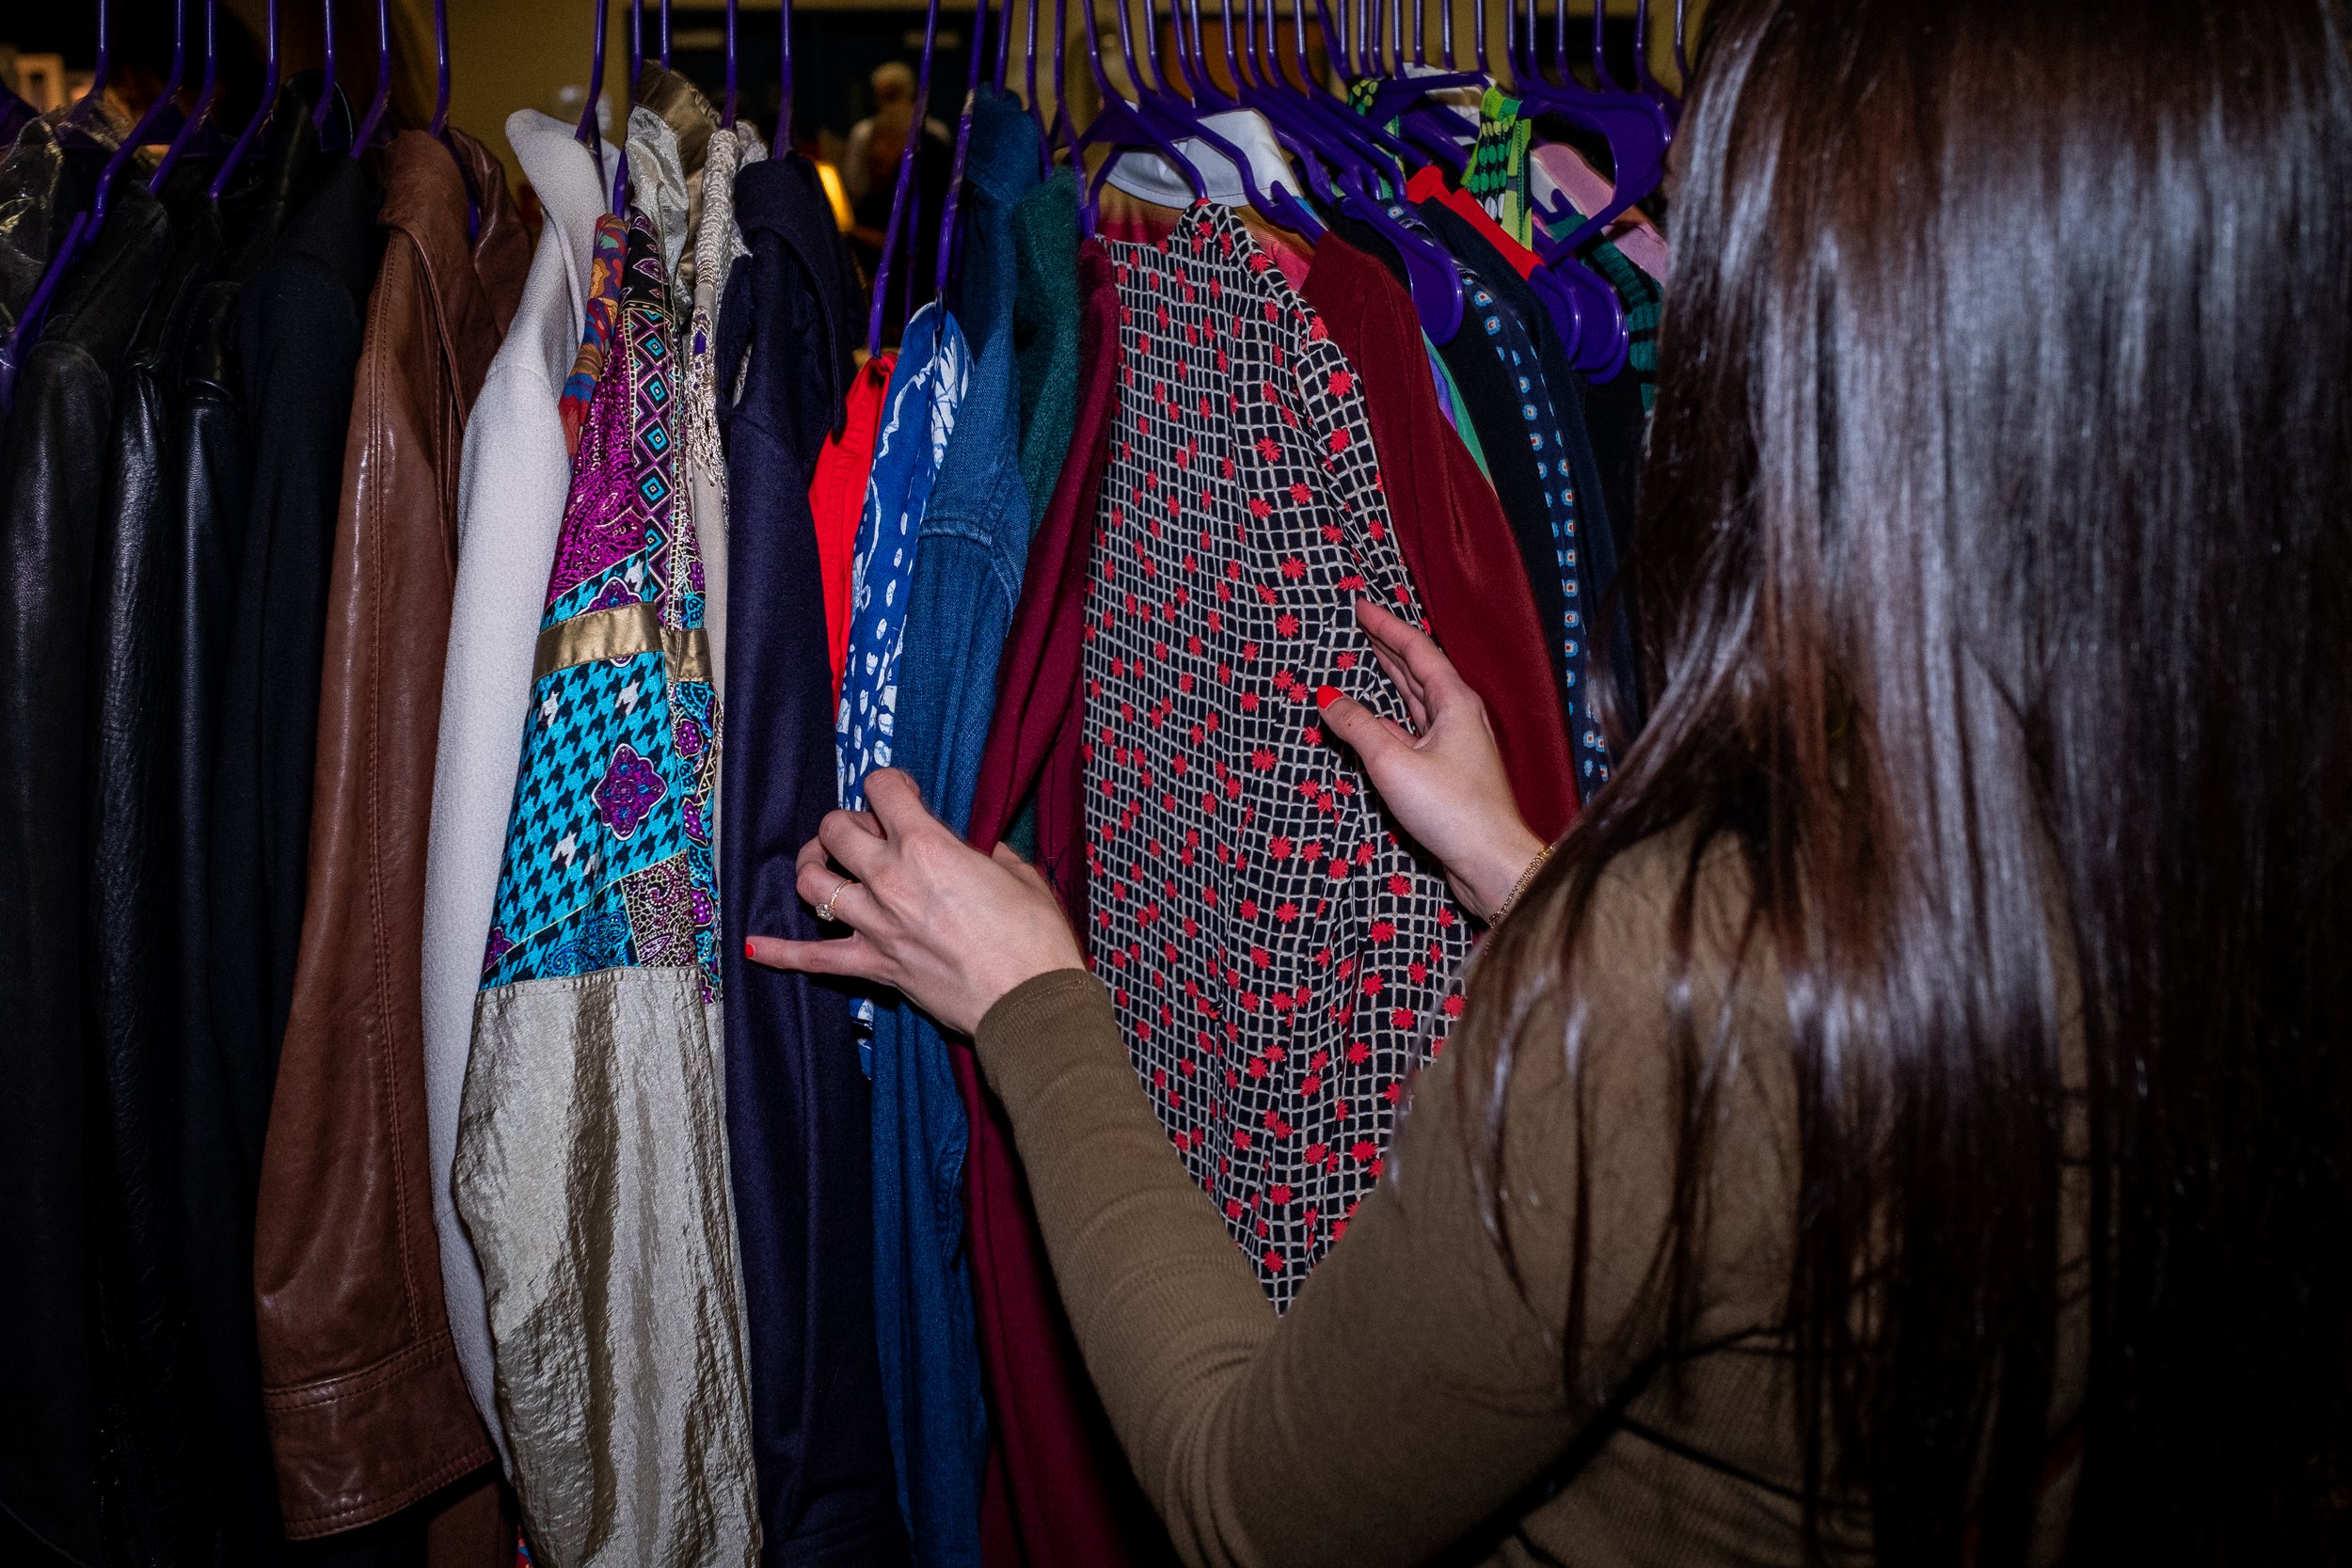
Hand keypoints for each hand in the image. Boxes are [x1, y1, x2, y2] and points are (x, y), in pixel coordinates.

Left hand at [745, 769, 1087, 1035]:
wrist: (1031, 1003)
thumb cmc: (1035, 939)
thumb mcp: (1020, 874)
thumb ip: (987, 853)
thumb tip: (977, 850)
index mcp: (928, 847)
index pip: (881, 789)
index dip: (890, 784)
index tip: (903, 794)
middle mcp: (891, 880)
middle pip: (835, 830)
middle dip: (849, 824)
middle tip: (870, 834)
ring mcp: (877, 926)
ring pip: (813, 884)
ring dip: (815, 869)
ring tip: (827, 867)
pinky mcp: (875, 967)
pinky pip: (815, 959)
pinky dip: (783, 952)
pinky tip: (755, 945)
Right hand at [1317, 598, 1549, 922]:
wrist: (1490, 862)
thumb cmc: (1451, 810)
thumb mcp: (1393, 762)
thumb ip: (1356, 727)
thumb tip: (1326, 698)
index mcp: (1454, 702)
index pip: (1416, 648)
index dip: (1385, 625)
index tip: (1358, 604)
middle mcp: (1458, 717)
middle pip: (1418, 670)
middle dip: (1387, 646)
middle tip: (1357, 625)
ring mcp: (1455, 745)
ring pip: (1415, 701)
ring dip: (1389, 681)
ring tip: (1363, 660)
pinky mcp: (1448, 772)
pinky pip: (1413, 732)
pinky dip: (1389, 719)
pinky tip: (1372, 721)